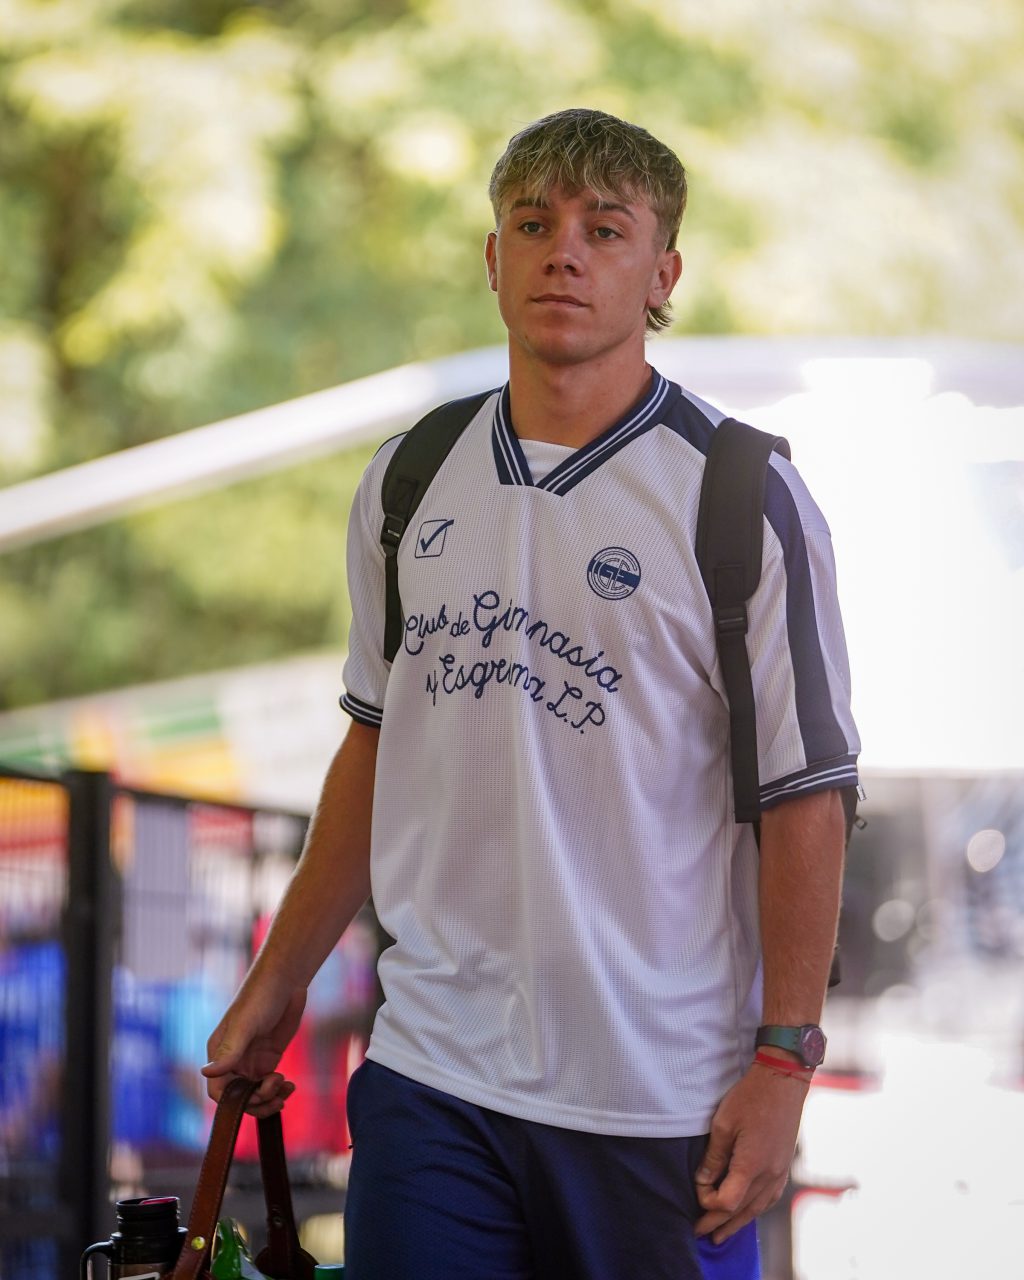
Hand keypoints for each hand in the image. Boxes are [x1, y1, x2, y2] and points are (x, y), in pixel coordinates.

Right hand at [202, 985, 306, 1117]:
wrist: (286, 980)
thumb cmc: (260, 996)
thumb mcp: (245, 1024)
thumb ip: (229, 1051)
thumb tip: (205, 1073)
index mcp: (220, 1053)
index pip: (218, 1090)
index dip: (233, 1101)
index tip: (254, 1098)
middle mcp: (234, 1060)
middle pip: (240, 1097)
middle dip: (257, 1100)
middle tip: (276, 1089)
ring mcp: (253, 1060)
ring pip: (256, 1094)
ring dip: (270, 1098)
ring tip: (286, 1088)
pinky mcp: (270, 1057)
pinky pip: (270, 1084)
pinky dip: (279, 1090)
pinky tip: (290, 1086)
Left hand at [694, 1063, 808, 1243]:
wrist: (783, 1082)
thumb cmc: (750, 1098)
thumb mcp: (723, 1124)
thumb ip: (713, 1157)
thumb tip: (703, 1182)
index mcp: (751, 1166)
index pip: (727, 1202)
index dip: (708, 1203)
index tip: (696, 1190)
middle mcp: (769, 1175)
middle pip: (741, 1211)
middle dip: (719, 1223)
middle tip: (701, 1233)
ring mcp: (779, 1172)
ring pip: (757, 1208)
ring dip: (738, 1222)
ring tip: (721, 1233)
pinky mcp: (783, 1165)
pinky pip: (769, 1197)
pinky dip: (755, 1209)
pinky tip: (748, 1212)